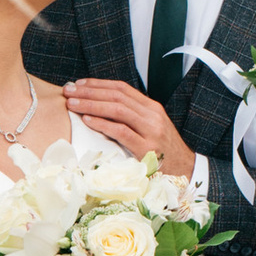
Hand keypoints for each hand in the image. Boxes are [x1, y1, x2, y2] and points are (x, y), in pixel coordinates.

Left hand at [63, 77, 194, 178]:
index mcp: (152, 108)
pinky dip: (103, 124)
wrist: (186, 171)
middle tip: (68, 90)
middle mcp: (152, 115)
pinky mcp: (146, 148)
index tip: (79, 83)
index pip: (122, 88)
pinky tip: (87, 120)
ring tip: (72, 103)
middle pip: (116, 97)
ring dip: (91, 105)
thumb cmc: (163, 151)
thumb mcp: (151, 128)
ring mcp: (150, 131)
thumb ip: (132, 117)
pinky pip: (121, 131)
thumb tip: (102, 107)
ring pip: (117, 110)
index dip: (98, 84)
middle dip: (89, 92)